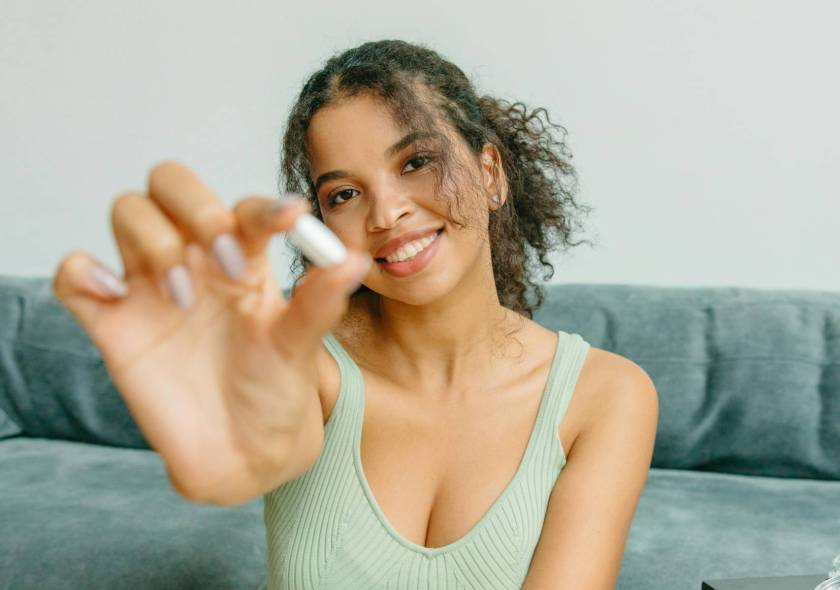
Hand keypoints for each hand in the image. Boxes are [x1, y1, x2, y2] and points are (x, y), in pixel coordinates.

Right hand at [52, 161, 371, 498]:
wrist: (242, 453)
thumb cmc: (275, 392)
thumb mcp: (300, 347)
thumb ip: (319, 302)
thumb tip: (353, 259)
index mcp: (245, 258)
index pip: (242, 208)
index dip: (261, 208)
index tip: (289, 222)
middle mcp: (195, 260)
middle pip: (172, 184)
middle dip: (195, 205)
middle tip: (225, 261)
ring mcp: (150, 286)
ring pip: (128, 213)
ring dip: (152, 239)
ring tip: (184, 299)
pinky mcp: (111, 321)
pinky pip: (74, 275)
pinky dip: (82, 272)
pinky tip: (114, 297)